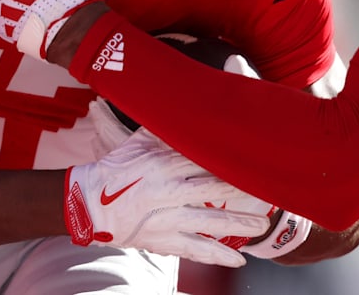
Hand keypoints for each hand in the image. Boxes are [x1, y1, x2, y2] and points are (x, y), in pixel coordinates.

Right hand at [65, 129, 271, 267]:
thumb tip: (187, 101)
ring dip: (238, 224)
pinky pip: (194, 249)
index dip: (232, 160)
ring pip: (208, 222)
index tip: (256, 157)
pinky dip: (216, 255)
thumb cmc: (115, 167)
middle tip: (271, 191)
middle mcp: (166, 190)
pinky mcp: (161, 240)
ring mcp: (164, 218)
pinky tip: (238, 259)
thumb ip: (166, 127)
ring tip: (263, 225)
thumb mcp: (138, 140)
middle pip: (213, 189)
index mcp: (163, 162)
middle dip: (243, 192)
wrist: (87, 203)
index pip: (205, 159)